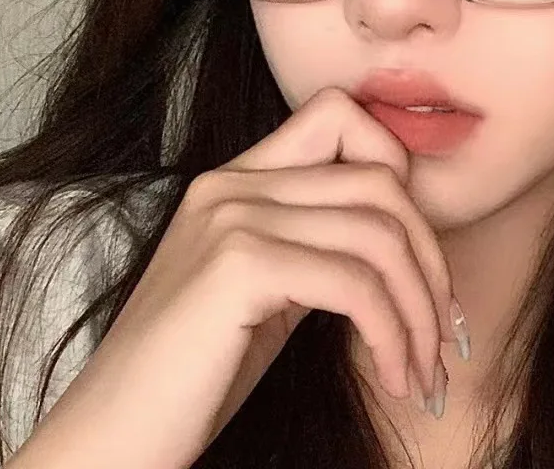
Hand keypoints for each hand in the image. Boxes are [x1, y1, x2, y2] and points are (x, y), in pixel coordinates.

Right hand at [8, 87, 461, 468]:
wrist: (111, 439)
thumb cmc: (195, 374)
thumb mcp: (267, 289)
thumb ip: (317, 244)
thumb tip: (407, 238)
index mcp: (238, 179)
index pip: (340, 116)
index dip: (396, 169)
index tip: (417, 254)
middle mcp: (233, 183)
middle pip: (380, 179)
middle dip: (429, 257)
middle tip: (441, 330)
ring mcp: (232, 217)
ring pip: (378, 234)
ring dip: (420, 310)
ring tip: (423, 370)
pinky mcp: (238, 266)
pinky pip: (356, 284)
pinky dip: (392, 334)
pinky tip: (394, 376)